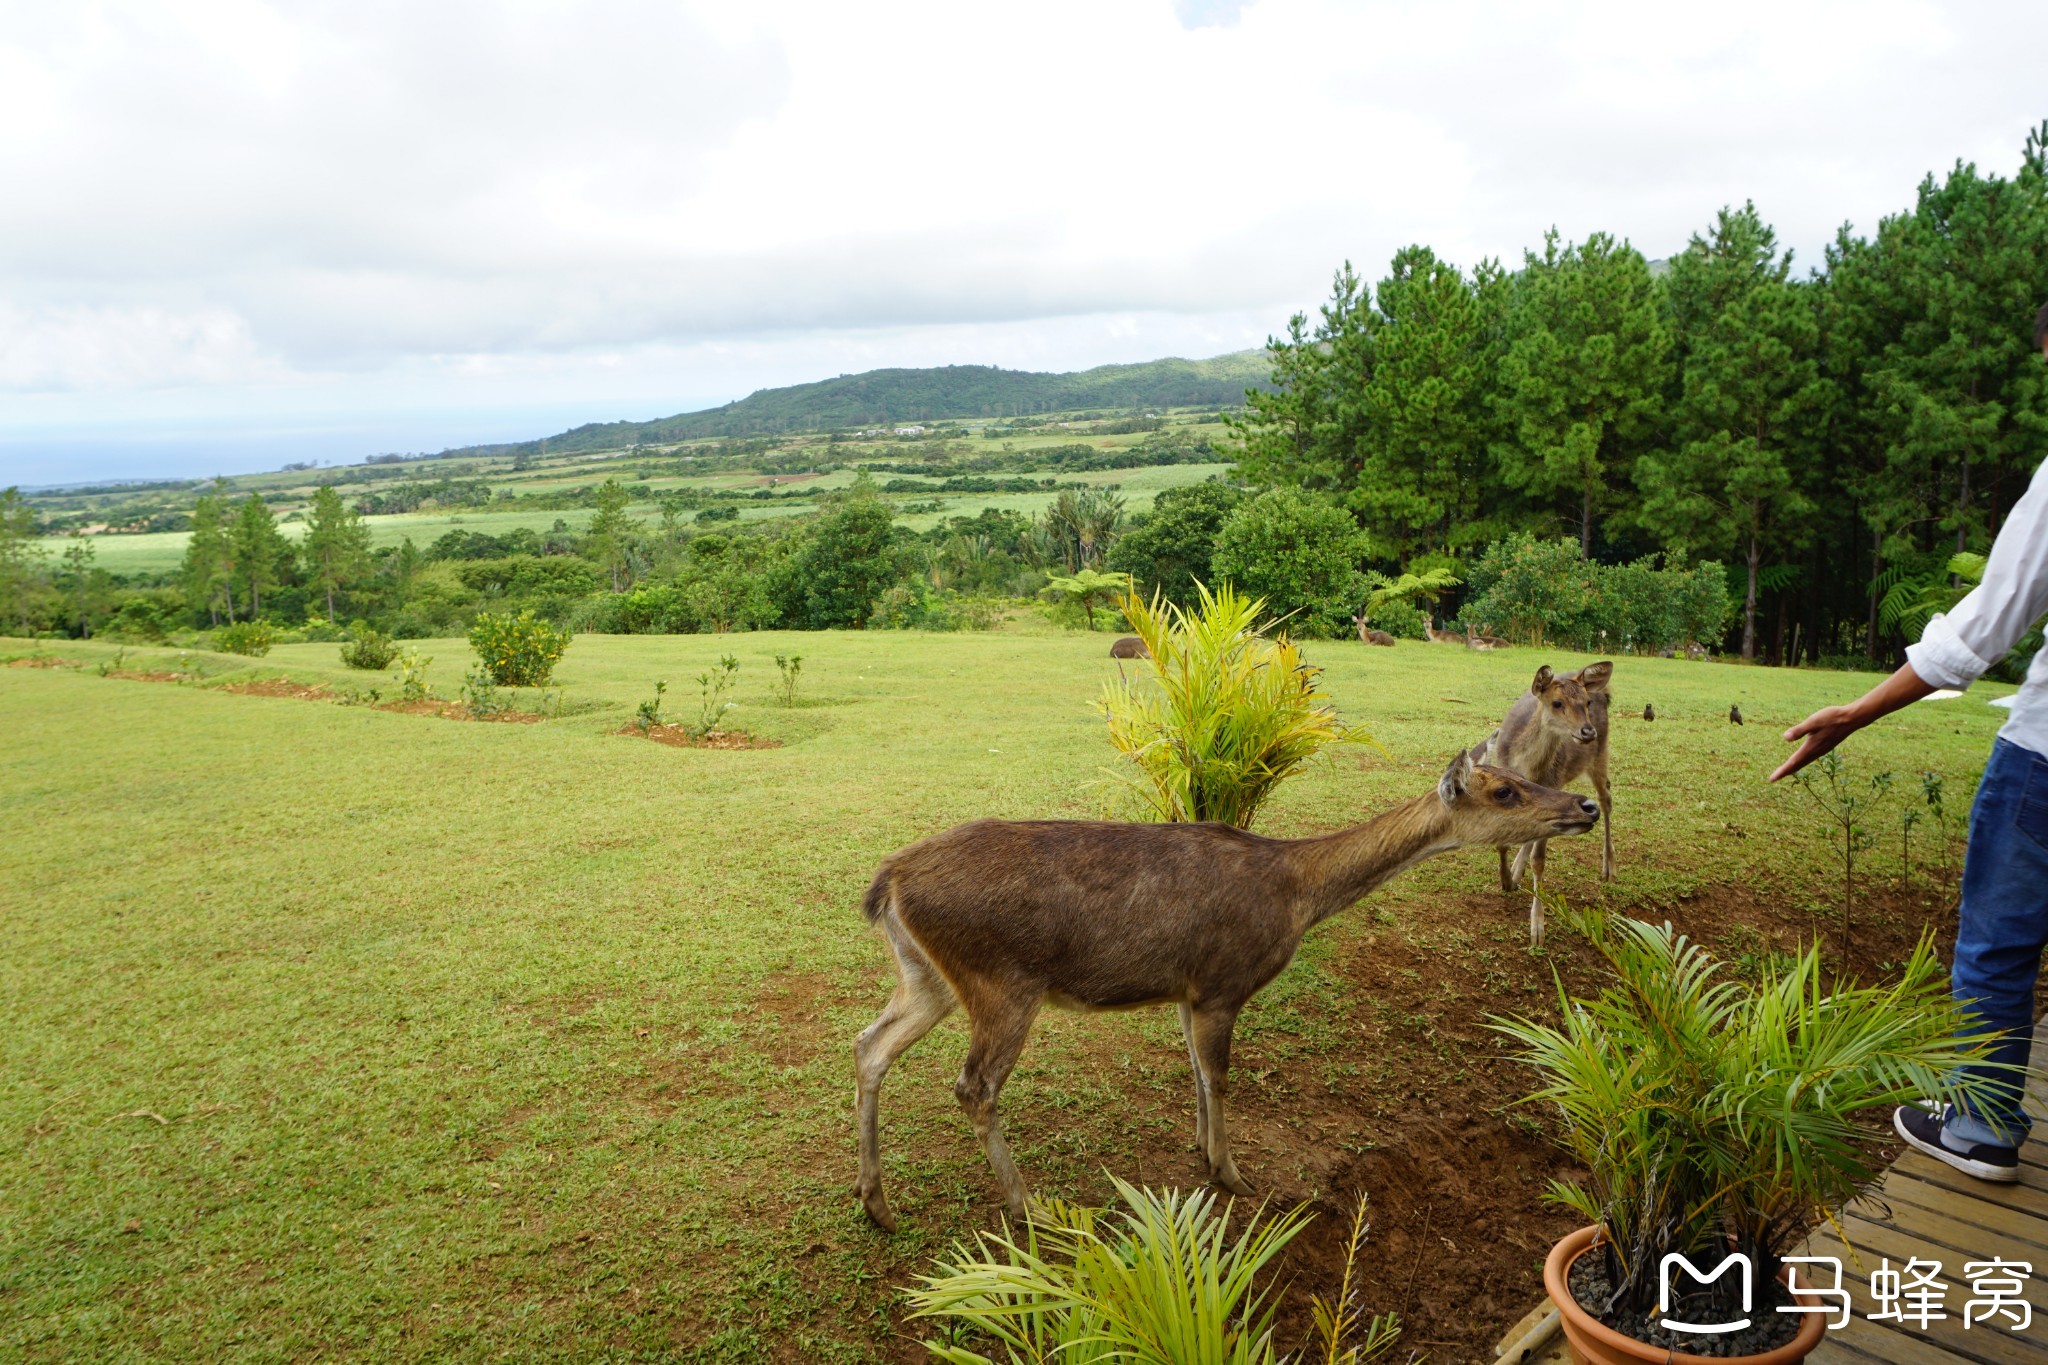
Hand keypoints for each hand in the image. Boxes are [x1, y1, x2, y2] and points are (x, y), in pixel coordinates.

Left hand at [1767, 663, 1934, 782]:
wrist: (1852, 718)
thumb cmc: (1832, 718)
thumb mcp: (1813, 722)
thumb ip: (1799, 730)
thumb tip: (1785, 738)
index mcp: (1810, 747)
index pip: (1793, 763)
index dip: (1782, 771)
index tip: (1771, 779)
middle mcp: (1816, 752)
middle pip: (1797, 765)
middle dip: (1785, 772)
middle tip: (1773, 778)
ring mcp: (1822, 750)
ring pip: (1804, 762)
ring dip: (1793, 767)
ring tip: (1784, 771)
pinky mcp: (1825, 746)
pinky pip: (1810, 758)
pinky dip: (1802, 761)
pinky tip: (1801, 759)